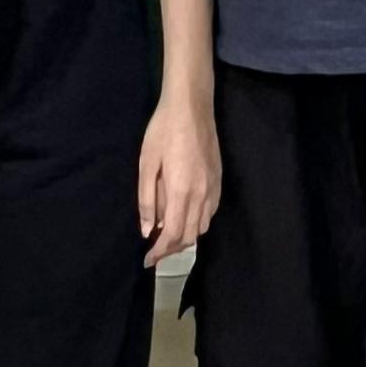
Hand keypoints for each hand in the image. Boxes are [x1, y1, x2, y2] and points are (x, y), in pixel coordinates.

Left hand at [137, 96, 218, 269]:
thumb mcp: (147, 164)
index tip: (147, 260)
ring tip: (166, 236)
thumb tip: (147, 230)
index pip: (173, 234)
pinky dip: (196, 223)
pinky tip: (183, 216)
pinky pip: (209, 213)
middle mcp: (202, 195)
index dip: (159, 252)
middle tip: (154, 251)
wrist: (191, 106)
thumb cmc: (163, 131)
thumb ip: (146, 200)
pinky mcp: (219, 181)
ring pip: (201, 227)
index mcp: (181, 191)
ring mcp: (213, 188)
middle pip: (189, 236)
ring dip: (185, 237)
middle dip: (171, 249)